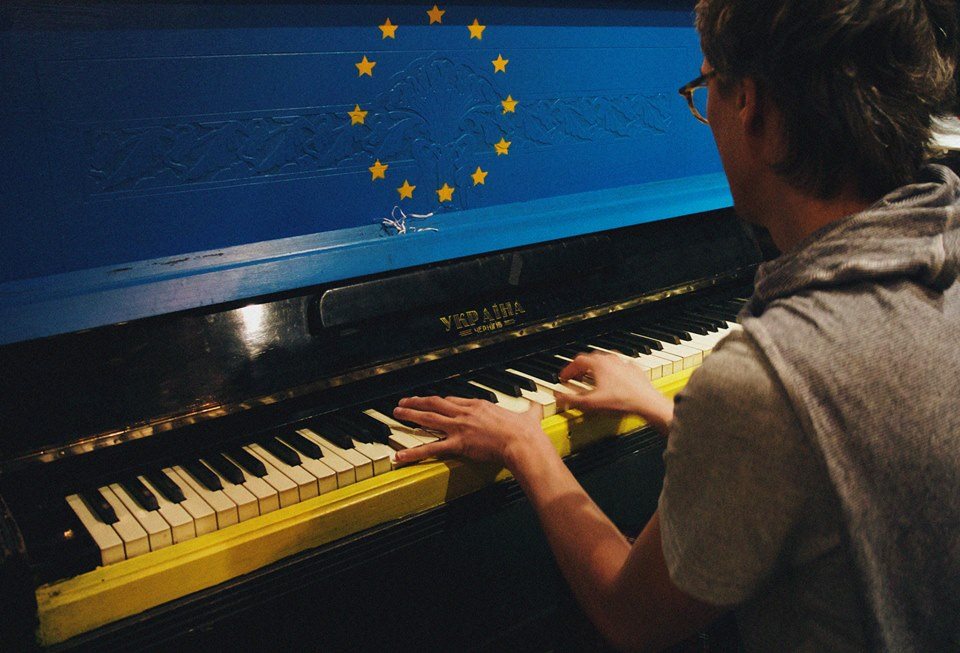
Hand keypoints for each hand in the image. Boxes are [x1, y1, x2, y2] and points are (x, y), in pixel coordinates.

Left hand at [392, 396, 551, 467]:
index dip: (441, 402)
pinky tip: (400, 456)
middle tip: (403, 401)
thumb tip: (538, 407)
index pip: (453, 401)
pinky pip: (431, 448)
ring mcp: (460, 427)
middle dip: (418, 402)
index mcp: (479, 405)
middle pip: (435, 404)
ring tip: (396, 414)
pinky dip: (413, 452)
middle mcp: (466, 413)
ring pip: (428, 419)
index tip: (432, 402)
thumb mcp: (529, 415)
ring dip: (410, 416)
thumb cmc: (526, 432)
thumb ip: (530, 411)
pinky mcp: (458, 443)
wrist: (522, 442)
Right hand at [557, 352, 673, 433]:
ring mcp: (624, 363)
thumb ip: (571, 399)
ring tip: (593, 379)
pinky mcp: (634, 370)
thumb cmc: (621, 401)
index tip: (564, 378)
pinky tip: (612, 382)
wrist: (647, 403)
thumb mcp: (590, 403)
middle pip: (591, 359)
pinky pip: (620, 367)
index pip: (577, 361)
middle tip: (576, 378)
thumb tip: (557, 397)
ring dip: (597, 369)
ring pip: (606, 361)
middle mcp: (610, 359)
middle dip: (581, 368)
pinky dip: (612, 373)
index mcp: (598, 363)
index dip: (568, 370)